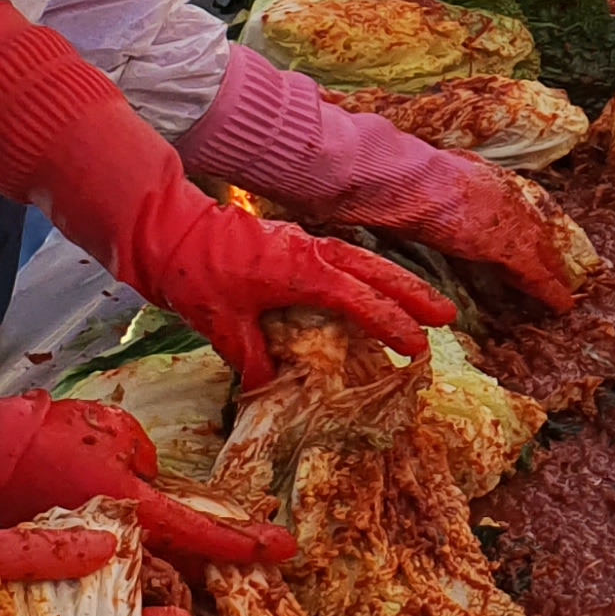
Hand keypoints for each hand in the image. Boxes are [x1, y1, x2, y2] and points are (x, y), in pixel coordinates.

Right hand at [0, 394, 297, 564]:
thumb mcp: (119, 433)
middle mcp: (120, 547)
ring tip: (218, 583)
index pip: (202, 532)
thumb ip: (150, 463)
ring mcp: (94, 564)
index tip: (283, 547)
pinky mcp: (74, 568)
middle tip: (264, 565)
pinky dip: (143, 584)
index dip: (244, 542)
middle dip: (224, 574)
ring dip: (186, 587)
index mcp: (137, 510)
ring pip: (152, 586)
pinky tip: (162, 584)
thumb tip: (157, 487)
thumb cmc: (54, 438)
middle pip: (184, 572)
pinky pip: (118, 584)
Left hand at [137, 197, 465, 386]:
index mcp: (302, 272)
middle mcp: (311, 252)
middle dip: (413, 294)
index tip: (416, 347)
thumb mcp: (222, 325)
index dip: (391, 324)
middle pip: (376, 271)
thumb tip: (274, 385)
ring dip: (396, 279)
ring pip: (364, 260)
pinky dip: (367, 271)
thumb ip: (253, 357)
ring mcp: (303, 243)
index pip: (359, 300)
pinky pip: (343, 257)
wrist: (167, 230)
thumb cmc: (193, 274)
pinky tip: (373, 286)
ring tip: (426, 301)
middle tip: (447, 317)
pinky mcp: (292, 242)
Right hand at [375, 156, 583, 309]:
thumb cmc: (411, 178)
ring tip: (562, 288)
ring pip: (540, 249)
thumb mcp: (435, 173)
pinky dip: (548, 288)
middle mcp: (505, 195)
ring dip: (552, 269)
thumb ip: (447, 183)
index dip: (523, 225)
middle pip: (533, 225)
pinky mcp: (511, 247)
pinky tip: (560, 302)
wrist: (413, 181)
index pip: (513, 205)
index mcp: (485, 177)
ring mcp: (512, 219)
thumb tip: (439, 187)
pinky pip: (535, 272)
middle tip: (557, 266)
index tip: (531, 238)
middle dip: (545, 247)